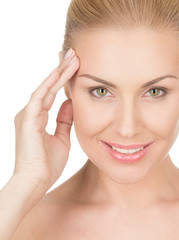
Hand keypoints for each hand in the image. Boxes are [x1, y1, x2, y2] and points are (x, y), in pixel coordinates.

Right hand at [13, 49, 78, 186]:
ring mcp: (28, 115)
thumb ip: (64, 120)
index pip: (51, 93)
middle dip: (61, 69)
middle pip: (48, 86)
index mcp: (37, 118)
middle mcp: (30, 113)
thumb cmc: (47, 164)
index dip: (63, 79)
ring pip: (45, 87)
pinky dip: (50, 83)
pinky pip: (40, 96)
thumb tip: (70, 103)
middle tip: (74, 53)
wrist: (35, 181)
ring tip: (72, 57)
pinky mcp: (28, 119)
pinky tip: (60, 72)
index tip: (75, 66)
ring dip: (59, 71)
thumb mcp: (61, 138)